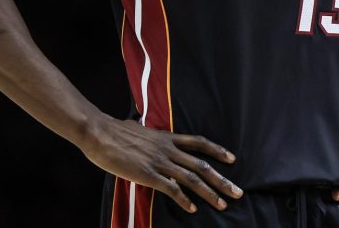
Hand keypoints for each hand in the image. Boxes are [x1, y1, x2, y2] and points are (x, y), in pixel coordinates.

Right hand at [81, 115, 243, 212]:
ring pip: (191, 178)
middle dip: (221, 180)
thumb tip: (144, 130)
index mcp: (167, 138)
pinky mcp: (148, 174)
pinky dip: (183, 199)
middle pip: (201, 165)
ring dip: (209, 192)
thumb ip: (148, 135)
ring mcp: (159, 162)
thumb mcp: (139, 129)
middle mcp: (168, 149)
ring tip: (222, 204)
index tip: (232, 159)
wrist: (100, 133)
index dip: (217, 150)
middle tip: (237, 192)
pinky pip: (171, 189)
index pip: (199, 143)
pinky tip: (192, 209)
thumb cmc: (114, 131)